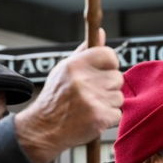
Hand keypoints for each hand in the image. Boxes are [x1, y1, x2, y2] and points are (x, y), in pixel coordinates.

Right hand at [15, 37, 122, 162]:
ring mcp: (92, 99)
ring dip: (108, 103)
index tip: (103, 72)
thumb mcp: (64, 70)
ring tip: (90, 107)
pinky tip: (92, 118)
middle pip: (117, 78)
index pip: (109, 55)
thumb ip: (84, 52)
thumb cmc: (56, 98)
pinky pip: (117, 113)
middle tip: (93, 94)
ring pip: (119, 97)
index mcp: (75, 65)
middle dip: (109, 87)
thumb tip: (101, 33)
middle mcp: (83, 80)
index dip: (110, 65)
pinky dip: (108, 118)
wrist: (44, 129)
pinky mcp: (99, 117)